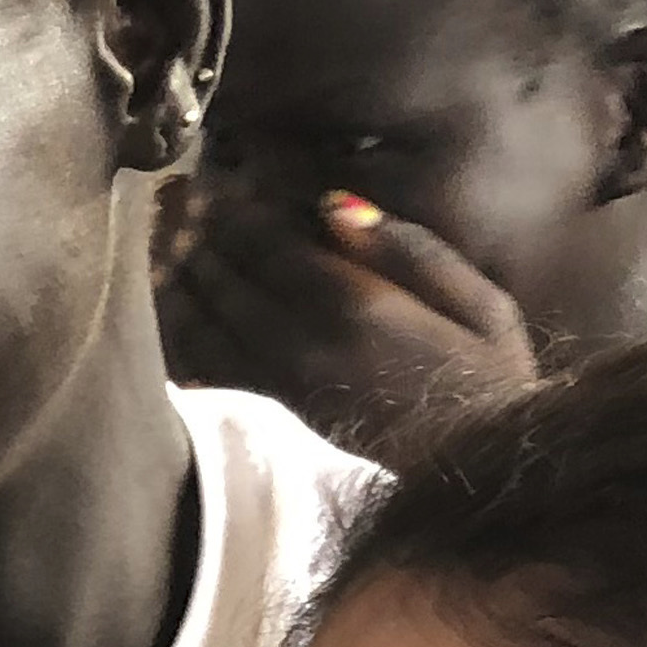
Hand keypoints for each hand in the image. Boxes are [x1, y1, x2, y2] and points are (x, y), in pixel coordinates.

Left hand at [160, 174, 540, 453]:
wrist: (478, 466)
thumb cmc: (488, 371)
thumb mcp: (475, 297)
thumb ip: (405, 247)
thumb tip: (329, 204)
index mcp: (352, 304)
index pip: (266, 242)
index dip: (233, 208)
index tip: (215, 180)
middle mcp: (304, 341)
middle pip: (225, 275)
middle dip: (193, 234)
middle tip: (169, 201)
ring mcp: (285, 379)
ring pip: (206, 320)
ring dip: (176, 277)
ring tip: (158, 242)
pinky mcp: (280, 407)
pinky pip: (212, 365)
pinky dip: (181, 332)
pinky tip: (168, 306)